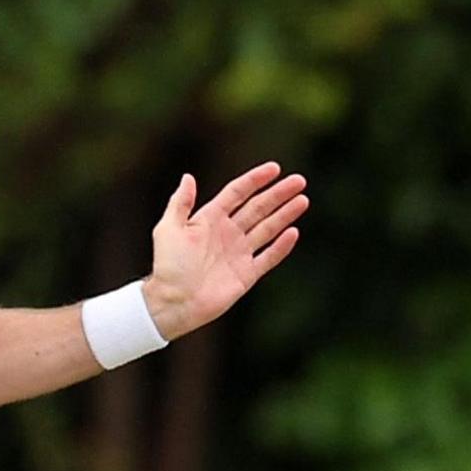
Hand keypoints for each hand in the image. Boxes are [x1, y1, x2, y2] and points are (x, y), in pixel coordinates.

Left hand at [143, 162, 306, 338]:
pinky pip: (268, 257)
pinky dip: (281, 246)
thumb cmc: (167, 266)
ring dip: (285, 215)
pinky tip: (294, 232)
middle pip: (258, 208)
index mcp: (209, 219)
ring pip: (267, 229)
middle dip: (278, 194)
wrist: (173, 302)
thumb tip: (188, 176)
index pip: (237, 193)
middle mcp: (227, 233)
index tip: (275, 168)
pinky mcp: (246, 274)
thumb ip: (180, 203)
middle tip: (299, 181)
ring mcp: (238, 253)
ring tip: (302, 200)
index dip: (255, 180)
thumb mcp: (168, 229)